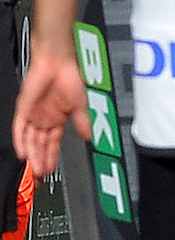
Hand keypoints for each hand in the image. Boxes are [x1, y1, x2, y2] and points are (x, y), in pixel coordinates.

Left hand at [13, 51, 89, 179]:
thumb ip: (84, 123)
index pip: (52, 145)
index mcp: (57, 120)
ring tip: (34, 170)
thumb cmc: (71, 77)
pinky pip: (19, 127)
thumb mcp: (82, 105)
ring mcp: (33, 115)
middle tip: (39, 178)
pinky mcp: (24, 108)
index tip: (49, 172)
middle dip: (40, 162)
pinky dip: (20, 141)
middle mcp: (43, 119)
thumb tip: (89, 138)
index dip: (51, 159)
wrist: (59, 61)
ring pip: (30, 140)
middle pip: (39, 146)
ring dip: (32, 156)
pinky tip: (22, 153)